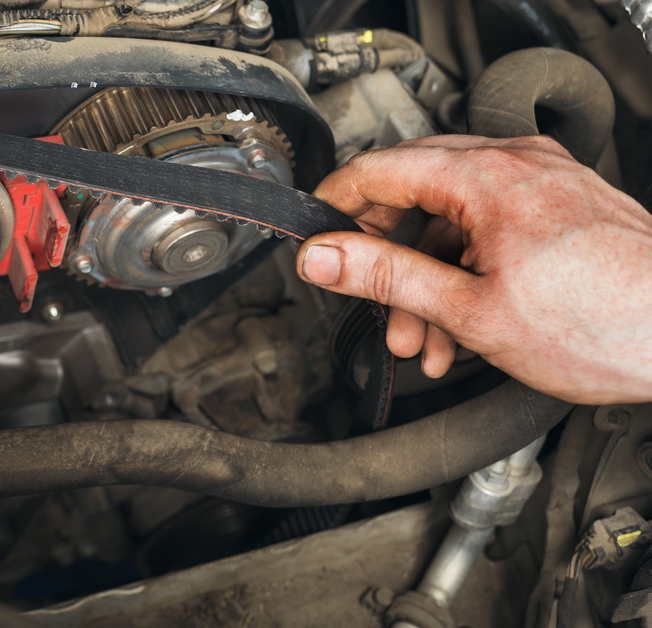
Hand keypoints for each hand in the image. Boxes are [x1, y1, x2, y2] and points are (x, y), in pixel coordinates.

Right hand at [295, 135, 651, 404]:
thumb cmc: (605, 325)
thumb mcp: (470, 310)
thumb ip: (385, 276)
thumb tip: (322, 255)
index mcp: (489, 176)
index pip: (380, 169)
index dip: (335, 205)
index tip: (312, 235)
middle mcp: (519, 164)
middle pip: (414, 192)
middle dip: (386, 258)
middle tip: (367, 301)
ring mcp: (546, 182)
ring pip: (454, 219)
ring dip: (427, 279)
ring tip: (423, 341)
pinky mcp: (565, 207)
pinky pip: (492, 228)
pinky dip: (466, 272)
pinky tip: (462, 328)